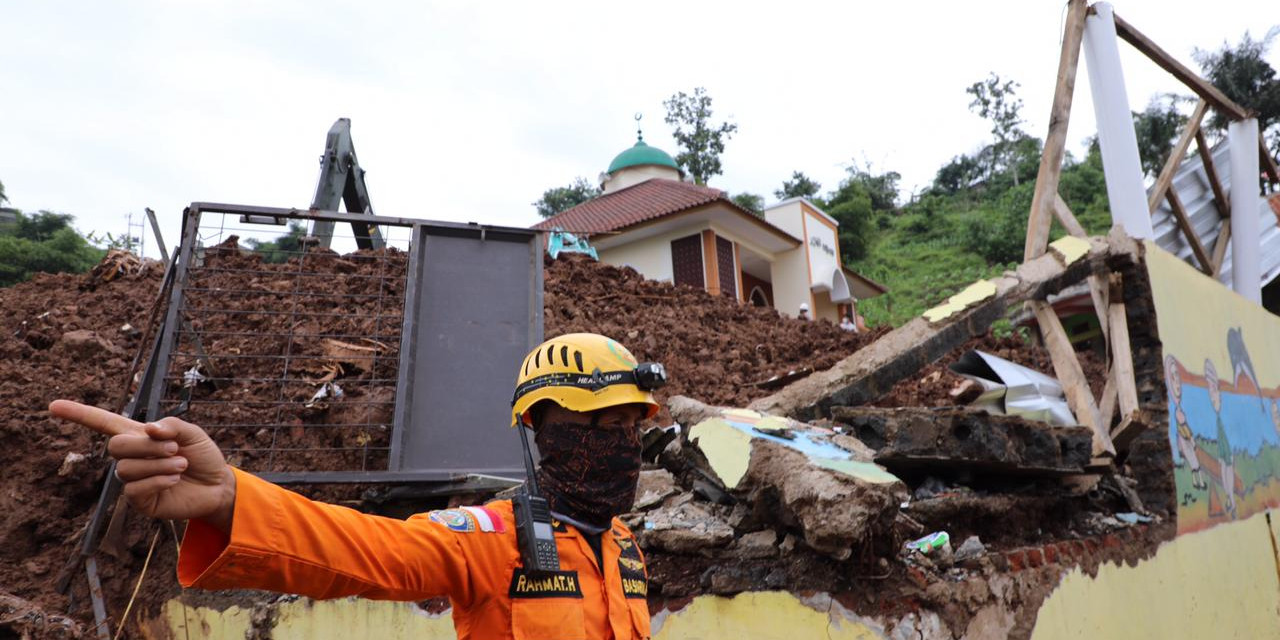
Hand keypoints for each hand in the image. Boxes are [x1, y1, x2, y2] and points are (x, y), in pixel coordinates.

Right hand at [49, 400, 236, 533]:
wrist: (218, 486)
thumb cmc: (203, 456)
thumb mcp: (193, 433)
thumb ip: (172, 425)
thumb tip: (149, 429)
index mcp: (139, 436)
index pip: (103, 423)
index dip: (79, 414)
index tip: (52, 405)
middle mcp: (132, 457)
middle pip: (115, 446)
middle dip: (145, 446)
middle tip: (174, 448)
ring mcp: (133, 480)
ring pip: (126, 468)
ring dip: (158, 464)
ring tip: (181, 465)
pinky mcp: (140, 501)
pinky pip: (134, 489)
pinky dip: (158, 481)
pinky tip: (174, 479)